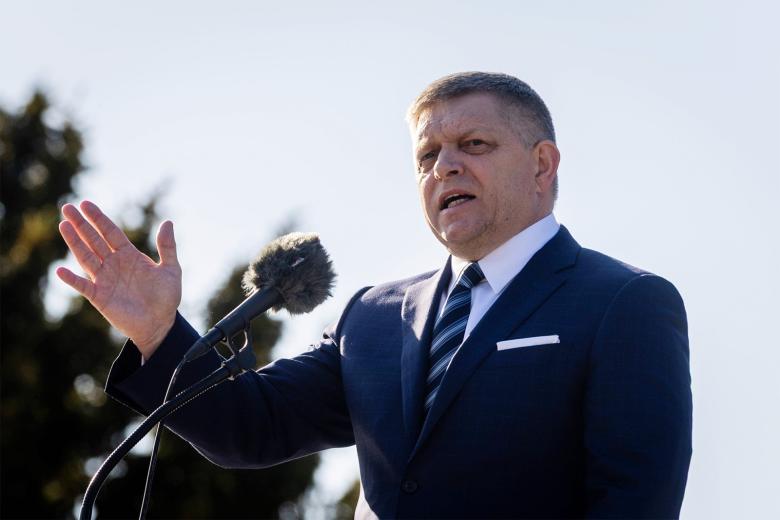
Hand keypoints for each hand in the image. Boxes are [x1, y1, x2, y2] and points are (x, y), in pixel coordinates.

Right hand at [57, 201, 181, 359]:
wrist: (160, 324)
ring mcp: (105, 280)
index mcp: (129, 255)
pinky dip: (72, 279)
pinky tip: (61, 270)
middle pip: (94, 240)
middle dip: (81, 224)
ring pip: (86, 257)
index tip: (86, 204)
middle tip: (67, 207)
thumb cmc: (166, 297)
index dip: (99, 218)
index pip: (111, 232)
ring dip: (74, 242)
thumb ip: (167, 247)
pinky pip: (83, 286)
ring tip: (63, 226)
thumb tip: (168, 222)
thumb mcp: (171, 270)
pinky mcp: (100, 297)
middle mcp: (114, 264)